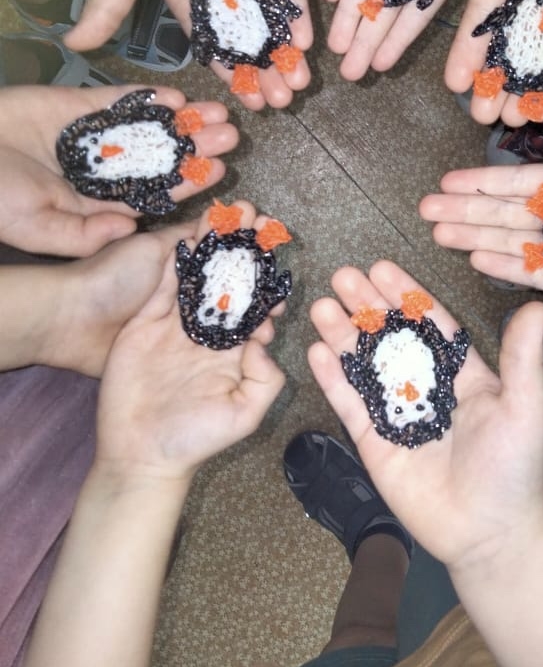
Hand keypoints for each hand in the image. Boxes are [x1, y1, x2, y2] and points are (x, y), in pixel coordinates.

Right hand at [0, 84, 237, 256]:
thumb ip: (84, 234)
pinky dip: (145, 98)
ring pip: (147, 128)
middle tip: (231, 137)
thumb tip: (131, 228)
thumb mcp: (37, 228)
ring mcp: (91, 137)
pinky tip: (176, 96)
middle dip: (194, 148)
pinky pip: (117, 101)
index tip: (218, 172)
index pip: (153, 193)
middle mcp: (102, 171)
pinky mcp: (75, 106)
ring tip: (215, 113)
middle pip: (160, 158)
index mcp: (97, 203)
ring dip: (181, 122)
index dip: (186, 183)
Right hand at [64, 0, 312, 111]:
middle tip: (281, 101)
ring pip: (272, 18)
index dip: (231, 72)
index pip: (213, 44)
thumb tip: (73, 43)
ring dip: (285, 51)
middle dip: (264, 70)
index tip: (248, 101)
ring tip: (298, 84)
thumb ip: (107, 9)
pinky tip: (306, 45)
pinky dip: (298, 15)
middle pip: (248, 38)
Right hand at [95, 201, 285, 480]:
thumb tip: (265, 342)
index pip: (257, 308)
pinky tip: (188, 237)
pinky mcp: (146, 323)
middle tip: (258, 218)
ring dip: (212, 247)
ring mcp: (177, 327)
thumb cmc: (196, 440)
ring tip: (226, 212)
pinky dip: (175, 264)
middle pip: (231, 283)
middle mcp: (209, 333)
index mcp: (236, 351)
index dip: (268, 281)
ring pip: (200, 278)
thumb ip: (265, 380)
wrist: (139, 453)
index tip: (279, 251)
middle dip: (244, 252)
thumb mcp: (244, 414)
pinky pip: (164, 288)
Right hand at [307, 259, 542, 570]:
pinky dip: (334, 379)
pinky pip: (351, 405)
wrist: (489, 533)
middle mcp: (427, 387)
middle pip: (390, 338)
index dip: (406, 296)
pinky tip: (318, 351)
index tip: (382, 267)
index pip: (430, 324)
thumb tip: (540, 306)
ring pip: (365, 365)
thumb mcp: (523, 407)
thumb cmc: (515, 468)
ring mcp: (398, 414)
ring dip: (344, 335)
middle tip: (342, 275)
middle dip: (367, 307)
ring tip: (322, 305)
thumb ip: (522, 358)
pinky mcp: (376, 443)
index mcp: (462, 374)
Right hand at [420, 121, 542, 305]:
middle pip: (503, 212)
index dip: (482, 181)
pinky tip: (476, 260)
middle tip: (424, 208)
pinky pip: (534, 273)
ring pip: (509, 242)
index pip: (518, 181)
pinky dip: (506, 268)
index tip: (447, 180)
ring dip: (474, 238)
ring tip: (437, 233)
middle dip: (464, 210)